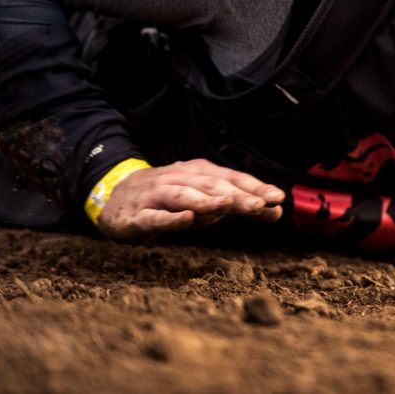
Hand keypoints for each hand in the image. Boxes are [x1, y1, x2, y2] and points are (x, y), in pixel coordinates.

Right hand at [97, 159, 285, 240]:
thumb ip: (233, 206)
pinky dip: (171, 218)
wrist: (115, 196)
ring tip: (228, 205)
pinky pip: (156, 217)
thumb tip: (271, 211)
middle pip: (212, 186)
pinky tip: (186, 219)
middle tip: (262, 204)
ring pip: (185, 195)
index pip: (232, 179)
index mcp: (199, 174)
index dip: (255, 188)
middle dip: (238, 195)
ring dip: (207, 200)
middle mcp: (180, 180)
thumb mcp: (203, 199)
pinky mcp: (138, 215)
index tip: (278, 198)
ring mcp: (157, 195)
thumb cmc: (168, 199)